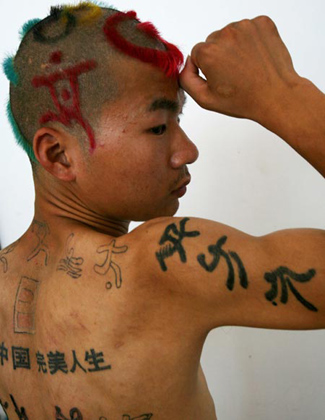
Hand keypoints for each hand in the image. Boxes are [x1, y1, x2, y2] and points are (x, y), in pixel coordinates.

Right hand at [180, 16, 300, 123]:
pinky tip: (256, 57)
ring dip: (236, 47)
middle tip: (235, 75)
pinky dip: (251, 41)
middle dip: (221, 56)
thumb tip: (186, 64)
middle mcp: (225, 34)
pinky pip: (249, 29)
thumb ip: (186, 80)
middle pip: (214, 41)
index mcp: (208, 52)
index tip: (220, 78)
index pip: (197, 53)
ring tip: (247, 67)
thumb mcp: (206, 99)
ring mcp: (245, 27)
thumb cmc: (243, 100)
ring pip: (231, 34)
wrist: (276, 95)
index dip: (208, 68)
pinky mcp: (262, 23)